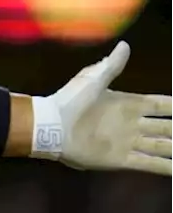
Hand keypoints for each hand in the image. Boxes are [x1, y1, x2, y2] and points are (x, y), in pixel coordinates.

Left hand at [37, 41, 172, 174]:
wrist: (51, 126)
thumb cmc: (71, 100)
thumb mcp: (93, 80)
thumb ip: (111, 66)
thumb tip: (125, 45)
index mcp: (128, 104)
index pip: (161, 104)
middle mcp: (133, 124)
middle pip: (167, 127)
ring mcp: (129, 142)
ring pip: (163, 146)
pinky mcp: (122, 159)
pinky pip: (150, 164)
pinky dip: (167, 168)